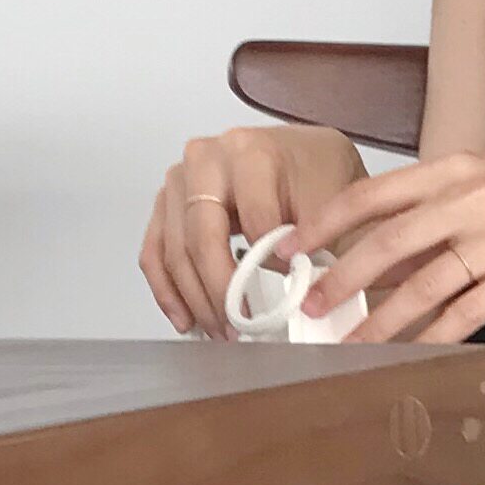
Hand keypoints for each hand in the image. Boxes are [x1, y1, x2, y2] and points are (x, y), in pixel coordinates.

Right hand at [140, 125, 365, 335]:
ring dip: (194, 299)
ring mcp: (180, 180)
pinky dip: (167, 289)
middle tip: (239, 328)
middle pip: (201, 237)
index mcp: (249, 152)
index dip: (269, 265)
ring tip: (220, 331)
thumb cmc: (313, 174)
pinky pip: (155, 250)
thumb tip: (295, 291)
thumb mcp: (330, 201)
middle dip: (220, 292)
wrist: (301, 156)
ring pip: (173, 248)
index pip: (252, 220)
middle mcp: (206, 159)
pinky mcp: (167, 203)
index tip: (283, 299)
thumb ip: (313, 242)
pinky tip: (185, 318)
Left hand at [289, 155, 484, 343]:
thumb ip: (440, 212)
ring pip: (422, 285)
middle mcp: (472, 199)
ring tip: (350, 344)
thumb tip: (383, 254)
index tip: (290, 248)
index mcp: (456, 170)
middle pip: (388, 242)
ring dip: (380, 320)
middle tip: (309, 307)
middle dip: (341, 279)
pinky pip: (466, 314)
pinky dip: (434, 338)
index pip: (374, 195)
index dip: (326, 223)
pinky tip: (410, 356)